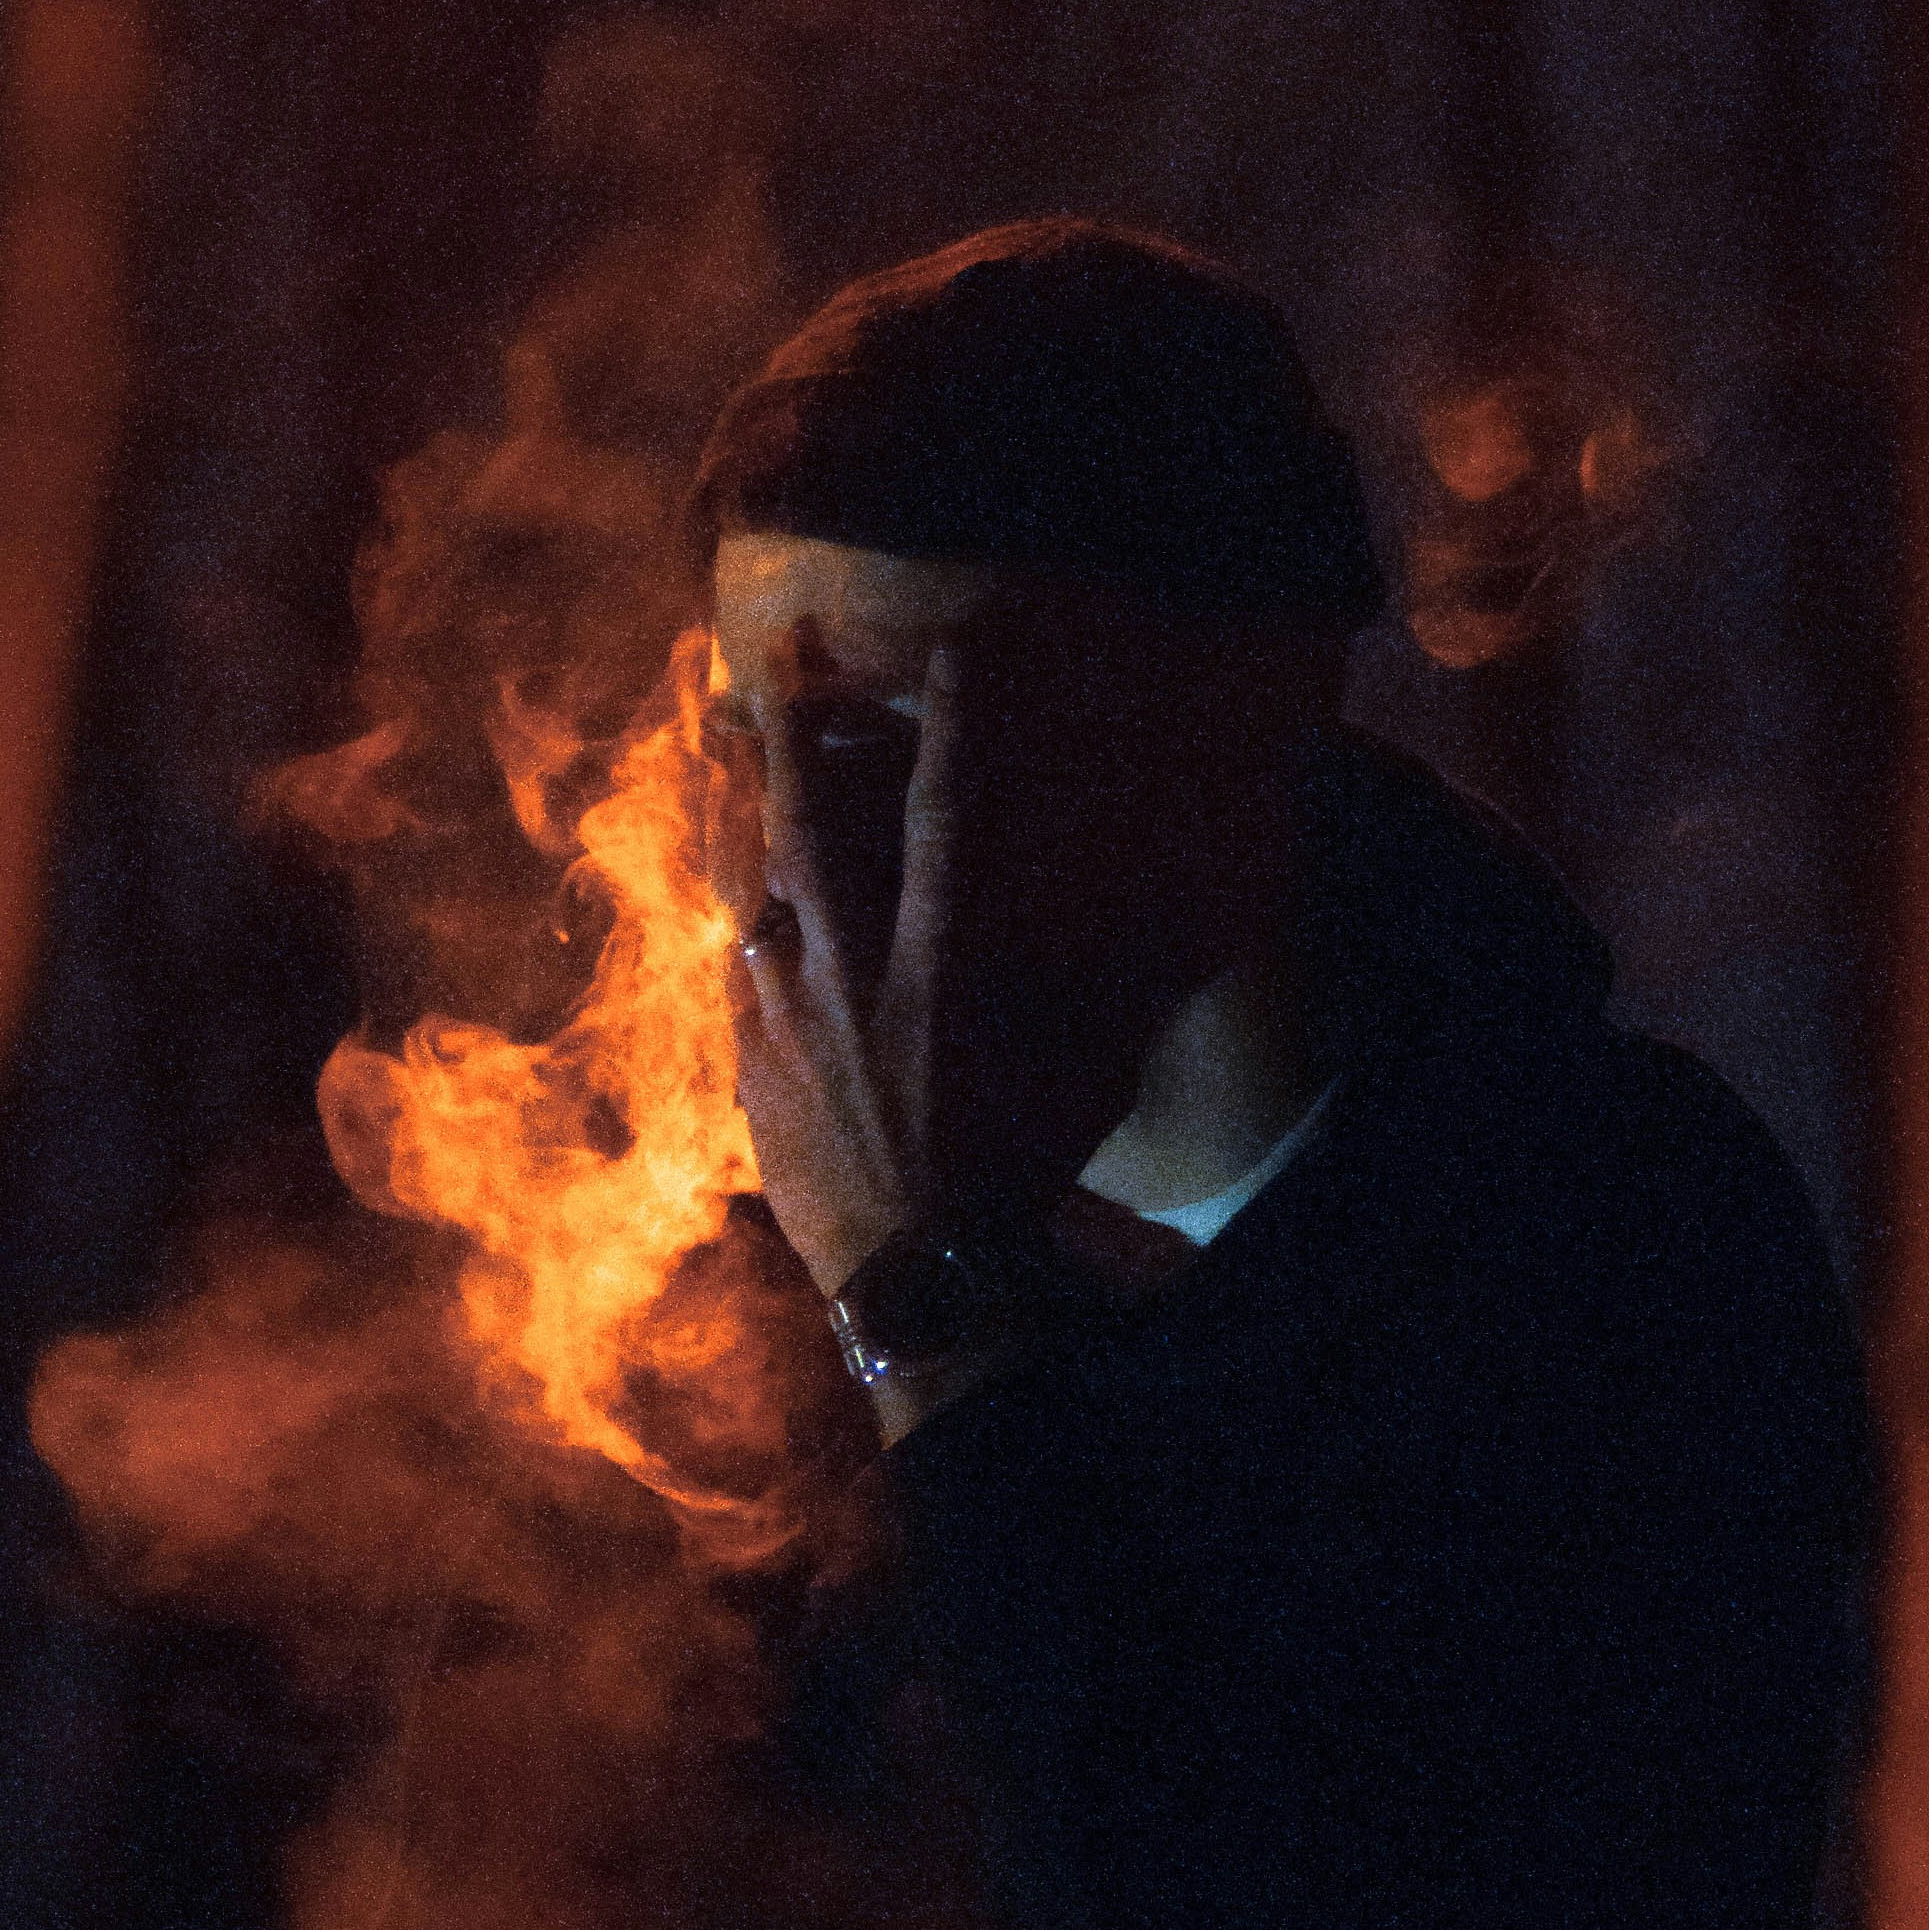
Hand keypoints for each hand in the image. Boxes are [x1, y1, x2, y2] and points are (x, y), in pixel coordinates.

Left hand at [715, 617, 1191, 1298]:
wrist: (923, 1282)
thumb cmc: (1020, 1178)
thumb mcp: (1092, 1078)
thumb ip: (1122, 991)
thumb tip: (1194, 927)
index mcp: (938, 965)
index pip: (941, 816)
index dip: (947, 723)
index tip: (945, 646)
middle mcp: (849, 976)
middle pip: (806, 829)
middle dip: (793, 743)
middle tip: (777, 677)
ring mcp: (786, 1024)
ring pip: (750, 896)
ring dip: (745, 827)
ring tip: (734, 773)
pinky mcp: (751, 1075)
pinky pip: (736, 982)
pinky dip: (745, 939)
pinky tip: (744, 922)